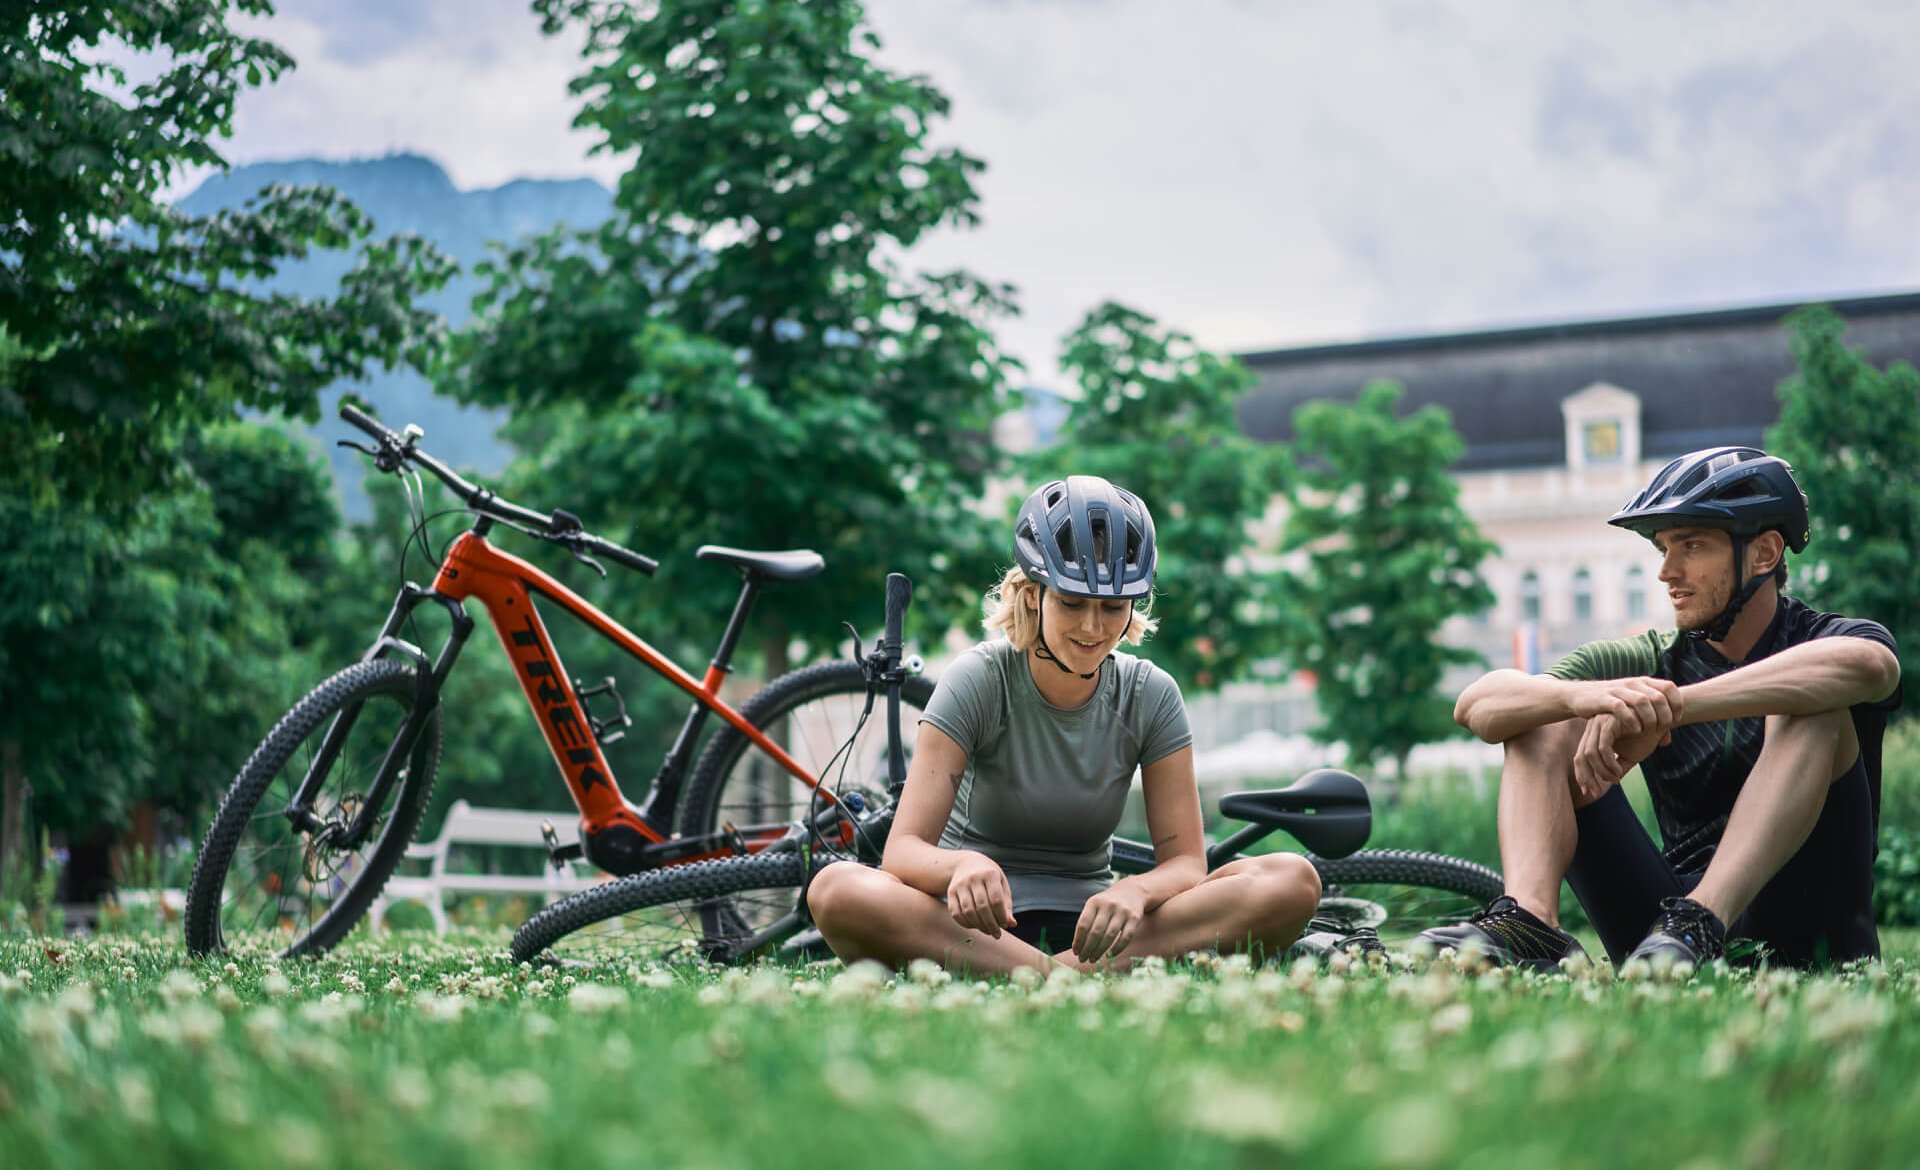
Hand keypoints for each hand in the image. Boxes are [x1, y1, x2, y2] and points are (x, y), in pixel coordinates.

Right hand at [947, 852, 1014, 937]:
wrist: (966, 863)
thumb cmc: (989, 877)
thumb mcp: (1001, 885)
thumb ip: (1007, 904)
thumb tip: (1012, 924)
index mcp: (989, 874)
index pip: (996, 899)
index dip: (1001, 915)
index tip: (1005, 925)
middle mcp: (973, 878)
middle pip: (982, 907)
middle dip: (991, 924)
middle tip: (997, 934)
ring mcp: (960, 885)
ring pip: (968, 911)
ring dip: (979, 926)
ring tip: (988, 931)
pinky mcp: (950, 892)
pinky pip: (956, 913)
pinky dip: (966, 923)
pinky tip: (975, 926)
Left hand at [1073, 884, 1149, 963]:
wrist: (1132, 891)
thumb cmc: (1108, 904)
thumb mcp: (1095, 905)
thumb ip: (1087, 921)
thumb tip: (1078, 946)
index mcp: (1094, 902)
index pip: (1083, 924)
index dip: (1078, 940)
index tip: (1076, 952)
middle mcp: (1108, 905)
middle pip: (1095, 932)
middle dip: (1087, 948)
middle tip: (1083, 959)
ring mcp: (1122, 911)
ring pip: (1109, 936)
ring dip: (1099, 951)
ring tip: (1093, 959)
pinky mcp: (1134, 918)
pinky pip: (1125, 937)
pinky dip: (1117, 949)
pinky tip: (1110, 955)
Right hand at [1566, 677, 1682, 738]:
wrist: (1581, 696)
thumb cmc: (1612, 706)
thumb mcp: (1634, 709)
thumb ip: (1652, 722)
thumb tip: (1667, 741)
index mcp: (1643, 682)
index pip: (1669, 688)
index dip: (1677, 704)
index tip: (1675, 720)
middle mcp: (1633, 684)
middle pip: (1659, 697)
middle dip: (1665, 715)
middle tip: (1661, 729)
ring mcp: (1618, 690)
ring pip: (1643, 701)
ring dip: (1650, 718)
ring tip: (1648, 731)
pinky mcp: (1604, 699)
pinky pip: (1621, 708)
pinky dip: (1631, 720)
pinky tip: (1633, 730)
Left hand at [1572, 713, 1672, 801]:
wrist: (1663, 720)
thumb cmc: (1646, 737)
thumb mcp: (1630, 756)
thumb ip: (1618, 767)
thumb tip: (1610, 783)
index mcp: (1594, 735)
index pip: (1580, 758)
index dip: (1582, 776)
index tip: (1587, 792)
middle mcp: (1593, 728)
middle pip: (1580, 757)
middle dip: (1587, 777)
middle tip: (1597, 792)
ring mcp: (1599, 723)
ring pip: (1591, 754)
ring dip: (1602, 771)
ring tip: (1615, 779)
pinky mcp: (1609, 721)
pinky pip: (1603, 747)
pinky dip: (1609, 762)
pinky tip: (1618, 771)